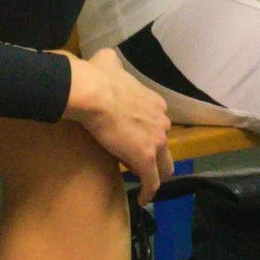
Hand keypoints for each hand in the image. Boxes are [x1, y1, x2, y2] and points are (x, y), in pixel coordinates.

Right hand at [66, 47, 171, 204]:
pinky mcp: (146, 159)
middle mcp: (162, 121)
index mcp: (155, 102)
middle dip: (156, 154)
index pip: (157, 123)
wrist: (94, 93)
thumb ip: (112, 63)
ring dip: (156, 173)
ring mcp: (156, 141)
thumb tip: (106, 59)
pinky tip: (142, 200)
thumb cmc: (99, 78)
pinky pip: (152, 181)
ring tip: (144, 182)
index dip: (147, 132)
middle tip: (139, 162)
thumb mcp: (109, 61)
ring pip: (165, 165)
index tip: (134, 139)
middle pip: (165, 145)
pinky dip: (149, 192)